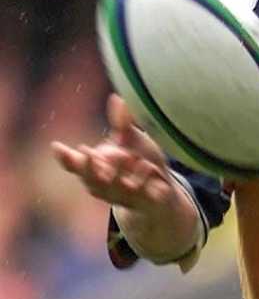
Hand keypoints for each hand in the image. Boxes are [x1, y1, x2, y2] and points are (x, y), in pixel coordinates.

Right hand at [51, 94, 174, 210]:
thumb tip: (116, 97)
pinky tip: (150, 167)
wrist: (161, 189)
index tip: (56, 146)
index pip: (74, 164)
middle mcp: (102, 184)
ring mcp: (120, 194)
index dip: (64, 157)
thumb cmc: (139, 161)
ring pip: (114, 186)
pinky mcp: (141, 200)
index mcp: (95, 168)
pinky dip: (144, 180)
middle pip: (90, 177)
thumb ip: (121, 123)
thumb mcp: (130, 140)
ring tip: (126, 154)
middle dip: (88, 166)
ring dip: (119, 171)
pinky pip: (140, 192)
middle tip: (87, 150)